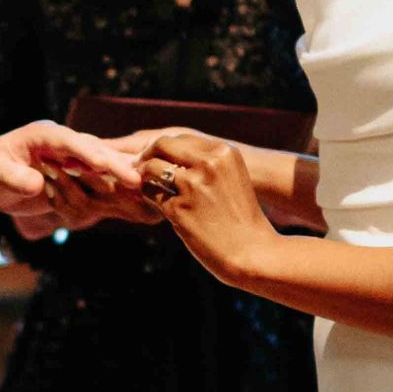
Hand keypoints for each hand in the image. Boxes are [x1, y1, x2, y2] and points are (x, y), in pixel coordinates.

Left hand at [0, 121, 139, 236]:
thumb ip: (11, 177)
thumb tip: (36, 184)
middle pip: (92, 150)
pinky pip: (97, 181)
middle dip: (114, 165)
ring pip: (100, 165)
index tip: (104, 164)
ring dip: (120, 176)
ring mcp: (69, 158)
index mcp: (41, 134)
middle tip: (136, 180)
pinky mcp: (74, 175)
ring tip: (143, 190)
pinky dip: (114, 188)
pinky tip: (133, 199)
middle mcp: (60, 143)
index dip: (86, 152)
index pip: (68, 141)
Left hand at [139, 131, 277, 285]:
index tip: (156, 158)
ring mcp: (193, 186)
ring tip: (149, 187)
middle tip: (140, 168)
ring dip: (144, 177)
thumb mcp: (230, 177)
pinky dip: (149, 198)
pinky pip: (151, 194)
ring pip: (152, 168)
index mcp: (224, 152)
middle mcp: (209, 163)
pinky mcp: (179, 208)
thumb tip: (169, 153)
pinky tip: (158, 206)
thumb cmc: (240, 217)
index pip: (181, 139)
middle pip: (162, 145)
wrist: (252, 252)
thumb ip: (206, 162)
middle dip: (147, 156)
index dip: (164, 149)